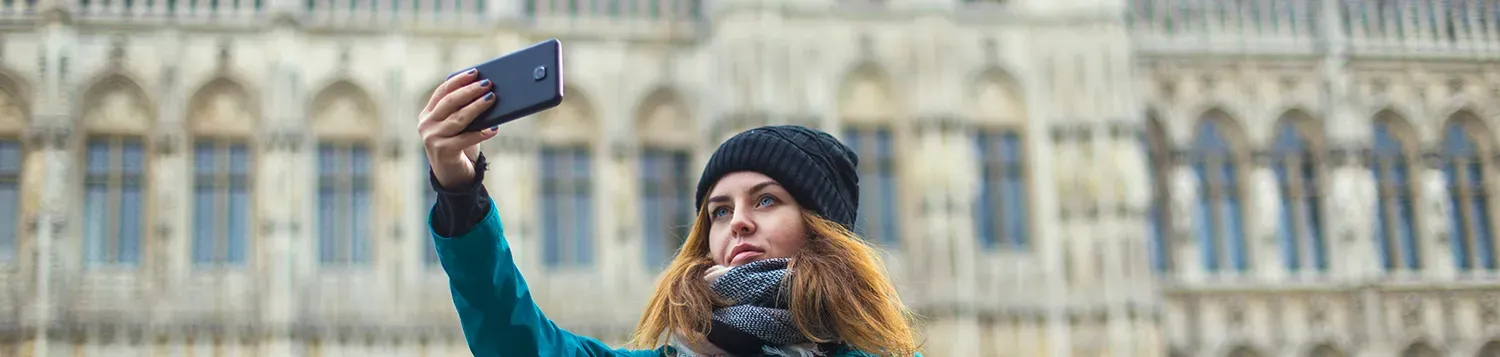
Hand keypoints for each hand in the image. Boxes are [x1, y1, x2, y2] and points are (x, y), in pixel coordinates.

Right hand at [419, 69, 499, 189]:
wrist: (452, 175)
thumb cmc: (459, 145)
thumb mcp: (458, 126)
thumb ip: (464, 110)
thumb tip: (487, 92)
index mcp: (428, 114)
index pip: (442, 92)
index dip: (459, 80)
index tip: (475, 72)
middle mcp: (426, 124)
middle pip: (450, 102)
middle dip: (470, 91)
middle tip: (488, 84)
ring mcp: (432, 138)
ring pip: (458, 118)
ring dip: (477, 107)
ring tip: (492, 99)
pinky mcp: (443, 152)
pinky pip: (466, 139)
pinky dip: (481, 133)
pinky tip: (494, 129)